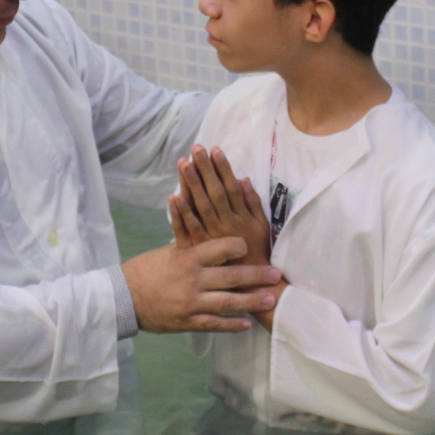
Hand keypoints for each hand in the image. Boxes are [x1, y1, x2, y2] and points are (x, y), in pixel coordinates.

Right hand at [121, 236, 281, 333]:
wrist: (124, 297)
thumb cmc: (147, 269)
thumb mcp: (169, 250)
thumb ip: (190, 239)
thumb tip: (204, 217)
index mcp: (188, 257)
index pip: (219, 248)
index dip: (236, 246)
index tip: (249, 245)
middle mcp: (193, 279)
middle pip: (231, 277)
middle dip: (255, 276)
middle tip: (275, 275)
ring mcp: (192, 302)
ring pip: (227, 302)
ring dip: (251, 301)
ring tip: (269, 300)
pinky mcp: (187, 321)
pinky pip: (214, 324)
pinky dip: (231, 324)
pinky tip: (246, 324)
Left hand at [170, 145, 271, 265]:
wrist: (249, 285)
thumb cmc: (257, 252)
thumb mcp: (261, 227)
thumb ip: (253, 203)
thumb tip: (244, 179)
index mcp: (242, 217)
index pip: (231, 188)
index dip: (223, 168)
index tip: (216, 150)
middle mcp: (226, 224)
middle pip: (214, 192)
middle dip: (205, 169)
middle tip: (196, 149)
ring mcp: (211, 236)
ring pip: (200, 206)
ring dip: (191, 184)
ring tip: (183, 163)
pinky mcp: (198, 248)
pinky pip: (187, 229)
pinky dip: (179, 213)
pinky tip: (172, 196)